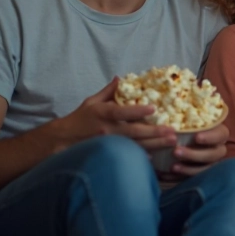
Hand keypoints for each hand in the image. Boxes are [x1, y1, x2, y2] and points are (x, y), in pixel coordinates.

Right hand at [53, 78, 175, 151]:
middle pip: (134, 132)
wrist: (61, 141)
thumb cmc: (79, 119)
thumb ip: (108, 91)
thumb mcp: (92, 101)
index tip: (153, 109)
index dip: (137, 111)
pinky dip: (140, 157)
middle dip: (155, 132)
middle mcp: (107, 130)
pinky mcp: (108, 154)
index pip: (122, 112)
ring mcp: (108, 145)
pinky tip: (153, 157)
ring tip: (171, 142)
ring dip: (154, 145)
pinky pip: (127, 156)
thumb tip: (121, 78)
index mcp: (103, 113)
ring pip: (135, 145)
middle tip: (173, 131)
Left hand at [169, 123, 229, 176]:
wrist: (184, 138)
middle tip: (176, 151)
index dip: (210, 137)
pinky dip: (179, 178)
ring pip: (205, 169)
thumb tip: (180, 108)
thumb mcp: (191, 118)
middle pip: (213, 155)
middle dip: (194, 155)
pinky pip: (193, 179)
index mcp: (220, 134)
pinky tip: (167, 175)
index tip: (196, 137)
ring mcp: (211, 163)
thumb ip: (188, 118)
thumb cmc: (189, 125)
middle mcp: (218, 149)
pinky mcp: (201, 174)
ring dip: (188, 169)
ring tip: (173, 167)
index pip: (220, 135)